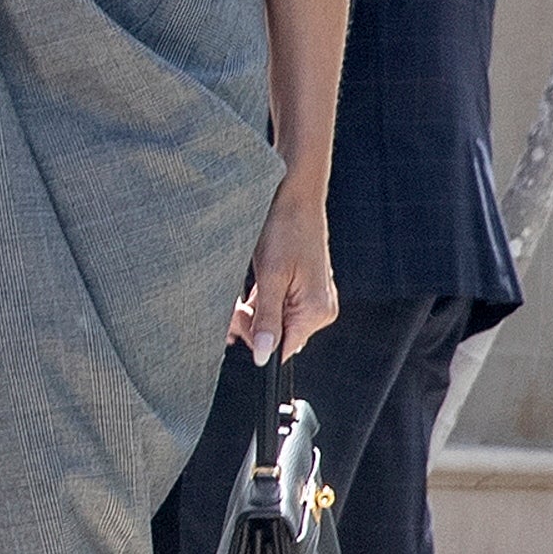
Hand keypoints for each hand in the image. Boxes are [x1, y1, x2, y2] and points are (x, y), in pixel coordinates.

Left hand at [234, 183, 337, 361]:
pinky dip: (263, 301)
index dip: (255, 339)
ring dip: (254, 311)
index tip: (234, 323)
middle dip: (252, 323)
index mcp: (316, 310)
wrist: (295, 195)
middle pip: (279, 334)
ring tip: (240, 293)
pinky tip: (253, 288)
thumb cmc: (286, 229)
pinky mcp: (306, 289)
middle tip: (231, 307)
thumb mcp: (271, 276)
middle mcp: (320, 309)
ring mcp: (314, 299)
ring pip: (277, 320)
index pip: (283, 347)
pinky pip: (281, 306)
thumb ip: (266, 319)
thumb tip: (264, 358)